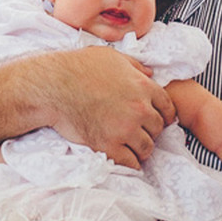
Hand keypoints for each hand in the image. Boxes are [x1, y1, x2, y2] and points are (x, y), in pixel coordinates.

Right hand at [39, 48, 174, 169]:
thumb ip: (134, 66)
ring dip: (141, 148)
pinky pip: (131, 162)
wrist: (53, 87)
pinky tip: (126, 159)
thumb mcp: (111, 57)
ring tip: (133, 147)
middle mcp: (138, 108)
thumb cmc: (78, 68)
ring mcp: (125, 129)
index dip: (164, 115)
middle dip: (150, 131)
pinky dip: (130, 163)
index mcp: (142, 86)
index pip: (167, 107)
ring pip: (147, 147)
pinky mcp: (109, 145)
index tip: (160, 120)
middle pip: (158, 128)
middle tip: (141, 132)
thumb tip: (150, 73)